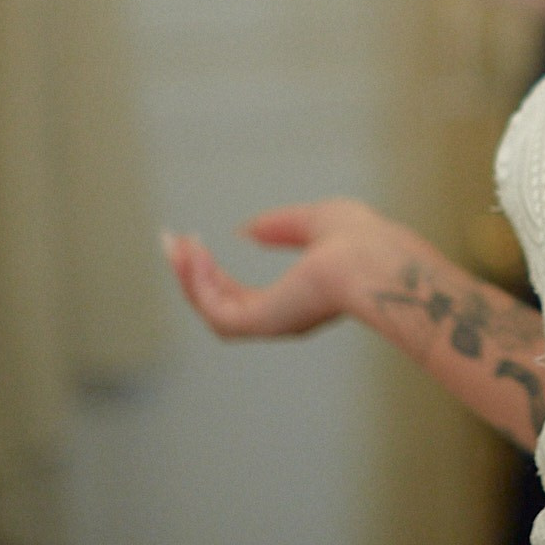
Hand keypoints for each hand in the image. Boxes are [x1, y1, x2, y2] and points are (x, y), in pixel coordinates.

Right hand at [163, 199, 399, 340]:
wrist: (373, 260)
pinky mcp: (260, 323)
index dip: (217, 272)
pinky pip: (215, 308)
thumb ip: (283, 226)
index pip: (246, 295)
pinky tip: (194, 254)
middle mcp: (284, 316)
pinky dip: (199, 282)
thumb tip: (246, 230)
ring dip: (189, 277)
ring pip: (213, 308)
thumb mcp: (317, 220)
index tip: (194, 244)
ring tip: (176, 247)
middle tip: (172, 244)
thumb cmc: (361, 240)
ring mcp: (272, 322)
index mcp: (301, 297)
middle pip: (223, 303)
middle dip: (194, 274)